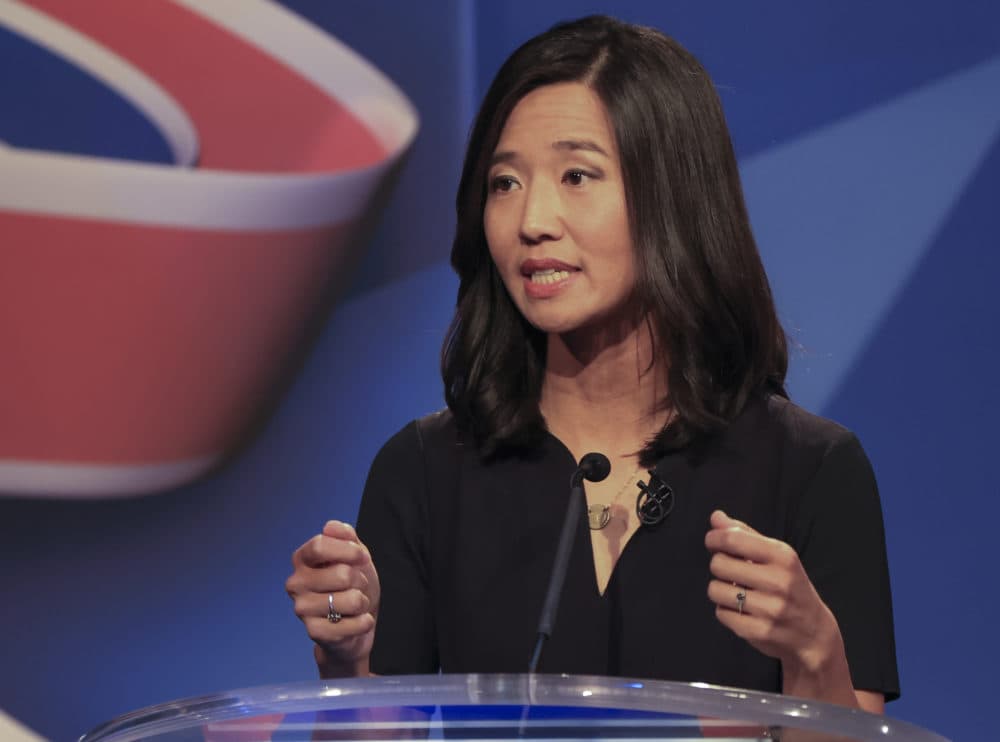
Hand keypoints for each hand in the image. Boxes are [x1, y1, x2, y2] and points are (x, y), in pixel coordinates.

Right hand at [286, 520, 378, 677]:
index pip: (319, 546)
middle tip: (357, 586)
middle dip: (360, 580)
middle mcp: (296, 583)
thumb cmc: (352, 585)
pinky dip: (365, 622)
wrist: (356, 621)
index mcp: (302, 559)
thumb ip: (345, 536)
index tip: (363, 557)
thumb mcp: (353, 554)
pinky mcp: (315, 632)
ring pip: (351, 600)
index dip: (348, 550)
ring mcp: (302, 609)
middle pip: (341, 574)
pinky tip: (357, 621)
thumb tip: (331, 526)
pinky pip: (355, 624)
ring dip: (362, 602)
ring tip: (355, 604)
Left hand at [704, 510, 848, 692]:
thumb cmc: (789, 585)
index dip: (714, 539)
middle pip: (719, 564)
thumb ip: (744, 534)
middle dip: (720, 566)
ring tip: (737, 592)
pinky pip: (721, 614)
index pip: (732, 539)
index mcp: (782, 556)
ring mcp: (770, 608)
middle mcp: (778, 581)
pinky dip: (726, 611)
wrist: (814, 632)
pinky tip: (743, 610)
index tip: (713, 542)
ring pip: (715, 590)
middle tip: (732, 572)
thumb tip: (716, 517)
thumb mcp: (775, 555)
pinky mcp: (759, 631)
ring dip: (720, 590)